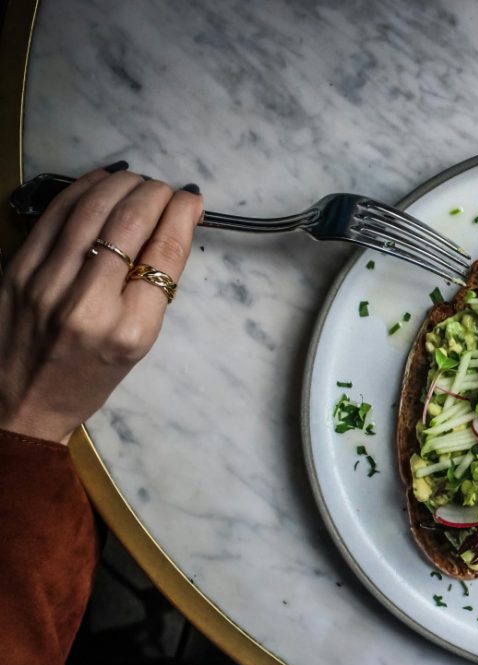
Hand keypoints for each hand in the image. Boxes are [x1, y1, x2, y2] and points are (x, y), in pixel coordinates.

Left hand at [0, 163, 201, 443]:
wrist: (22, 404)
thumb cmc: (89, 379)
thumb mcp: (139, 344)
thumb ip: (154, 288)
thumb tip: (172, 229)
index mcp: (130, 330)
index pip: (164, 253)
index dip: (181, 215)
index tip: (191, 200)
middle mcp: (88, 304)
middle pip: (130, 224)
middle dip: (154, 194)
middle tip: (166, 189)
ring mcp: (47, 283)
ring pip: (92, 211)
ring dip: (122, 184)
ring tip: (138, 179)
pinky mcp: (18, 270)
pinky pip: (56, 215)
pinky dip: (83, 189)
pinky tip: (102, 181)